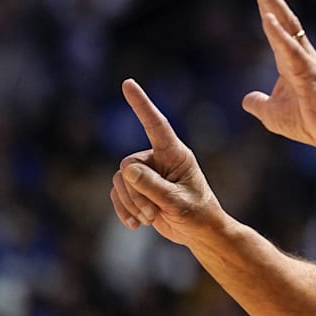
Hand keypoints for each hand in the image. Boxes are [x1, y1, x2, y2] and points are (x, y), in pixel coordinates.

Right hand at [110, 79, 223, 244]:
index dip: (141, 104)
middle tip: (153, 213)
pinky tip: (136, 225)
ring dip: (131, 204)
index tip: (128, 83)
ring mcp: (147, 173)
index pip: (156, 125)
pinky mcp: (137, 189)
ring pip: (119, 181)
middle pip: (128, 165)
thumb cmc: (197, 214)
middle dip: (136, 194)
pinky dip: (123, 210)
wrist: (198, 232)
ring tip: (151, 218)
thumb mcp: (177, 202)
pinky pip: (116, 194)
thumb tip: (126, 170)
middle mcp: (159, 159)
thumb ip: (153, 187)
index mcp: (176, 154)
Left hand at [242, 0, 315, 154]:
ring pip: (286, 25)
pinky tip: (267, 20)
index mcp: (289, 57)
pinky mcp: (309, 75)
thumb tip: (246, 99)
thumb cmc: (309, 122)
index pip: (275, 21)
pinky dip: (279, 35)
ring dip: (272, 2)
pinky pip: (291, 52)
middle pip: (281, 14)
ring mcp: (305, 61)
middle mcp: (299, 52)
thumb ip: (258, 103)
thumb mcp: (273, 114)